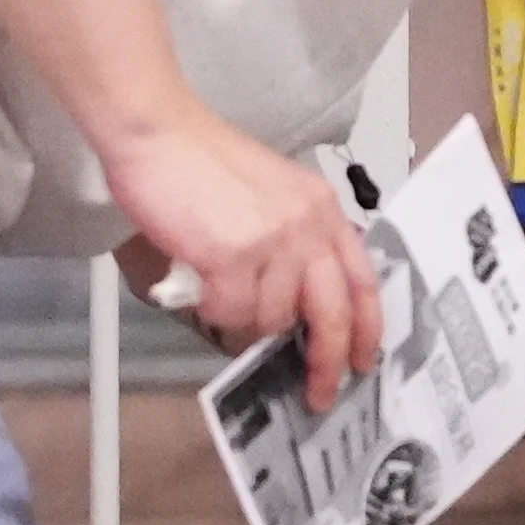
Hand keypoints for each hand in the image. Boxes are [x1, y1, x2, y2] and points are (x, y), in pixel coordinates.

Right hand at [101, 116, 379, 411]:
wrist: (157, 133)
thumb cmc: (199, 160)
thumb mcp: (271, 193)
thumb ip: (292, 241)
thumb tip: (292, 305)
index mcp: (322, 209)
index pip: (362, 280)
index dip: (367, 328)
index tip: (363, 360)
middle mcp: (308, 225)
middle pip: (334, 315)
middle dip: (328, 362)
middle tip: (318, 391)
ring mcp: (274, 242)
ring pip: (273, 319)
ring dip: (244, 317)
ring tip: (218, 287)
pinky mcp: (234, 256)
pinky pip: (231, 313)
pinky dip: (213, 309)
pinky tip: (199, 281)